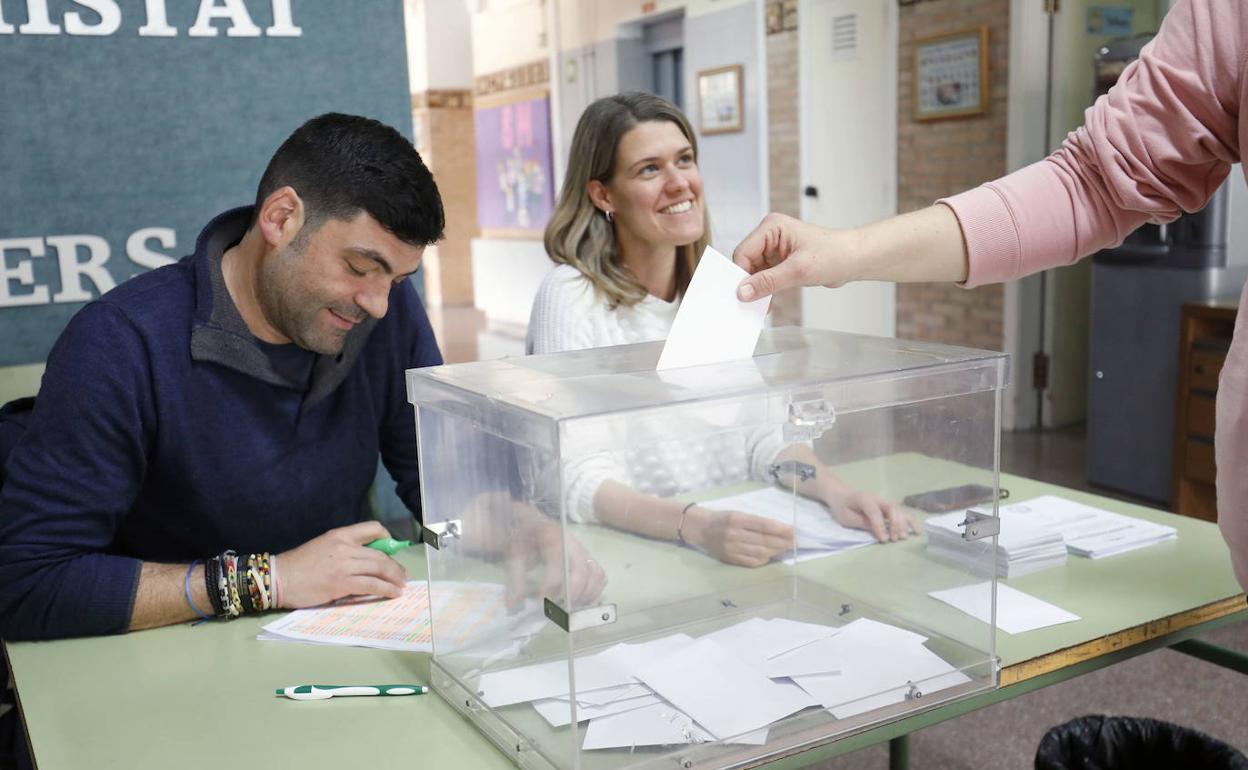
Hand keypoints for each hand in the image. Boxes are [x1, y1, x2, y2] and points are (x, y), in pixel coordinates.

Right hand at [276, 521, 407, 608]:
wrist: (279, 578)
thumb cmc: (299, 565)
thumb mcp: (323, 547)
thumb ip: (344, 550)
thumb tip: (366, 559)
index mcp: (340, 535)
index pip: (372, 528)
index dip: (387, 538)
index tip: (391, 549)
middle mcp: (345, 546)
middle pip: (380, 553)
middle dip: (395, 566)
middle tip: (402, 575)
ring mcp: (344, 565)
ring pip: (380, 568)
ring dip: (395, 578)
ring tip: (401, 585)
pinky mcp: (342, 583)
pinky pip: (372, 585)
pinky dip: (386, 589)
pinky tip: (392, 593)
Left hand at [505, 521, 606, 611]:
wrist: (531, 522)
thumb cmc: (524, 537)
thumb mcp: (515, 554)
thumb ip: (516, 581)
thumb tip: (513, 608)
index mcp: (552, 537)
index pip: (558, 564)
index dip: (550, 587)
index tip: (540, 604)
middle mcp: (573, 543)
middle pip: (582, 571)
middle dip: (571, 594)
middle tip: (557, 608)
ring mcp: (583, 550)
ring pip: (596, 574)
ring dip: (585, 595)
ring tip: (569, 606)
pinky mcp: (588, 558)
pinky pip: (600, 576)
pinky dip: (594, 591)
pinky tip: (579, 600)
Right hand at [683, 507, 794, 567]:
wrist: (700, 528)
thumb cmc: (722, 518)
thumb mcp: (738, 513)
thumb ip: (756, 521)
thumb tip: (780, 530)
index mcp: (736, 518)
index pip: (763, 525)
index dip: (780, 529)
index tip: (793, 531)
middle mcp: (733, 534)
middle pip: (763, 541)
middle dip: (782, 542)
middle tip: (795, 542)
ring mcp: (731, 548)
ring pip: (759, 553)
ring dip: (775, 551)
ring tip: (785, 548)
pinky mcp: (730, 559)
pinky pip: (751, 562)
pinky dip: (764, 560)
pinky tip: (770, 556)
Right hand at [732, 213, 851, 300]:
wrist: (854, 260)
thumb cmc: (833, 255)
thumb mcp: (798, 270)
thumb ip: (768, 281)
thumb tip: (742, 292)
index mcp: (771, 227)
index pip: (744, 252)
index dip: (740, 274)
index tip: (741, 295)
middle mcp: (771, 236)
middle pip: (747, 263)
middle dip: (748, 283)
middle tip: (749, 304)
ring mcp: (775, 249)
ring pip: (754, 272)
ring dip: (757, 289)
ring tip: (760, 306)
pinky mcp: (781, 262)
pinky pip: (765, 278)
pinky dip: (765, 290)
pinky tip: (767, 304)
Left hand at [826, 490, 918, 542]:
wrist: (841, 496)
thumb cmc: (842, 507)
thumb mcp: (847, 517)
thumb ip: (862, 522)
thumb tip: (878, 531)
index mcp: (863, 499)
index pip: (874, 512)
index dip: (879, 526)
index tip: (883, 540)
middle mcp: (877, 498)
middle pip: (891, 509)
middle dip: (894, 524)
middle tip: (894, 539)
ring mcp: (884, 502)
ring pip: (898, 510)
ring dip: (903, 524)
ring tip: (903, 537)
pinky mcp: (888, 507)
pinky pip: (901, 513)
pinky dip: (909, 521)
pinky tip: (916, 531)